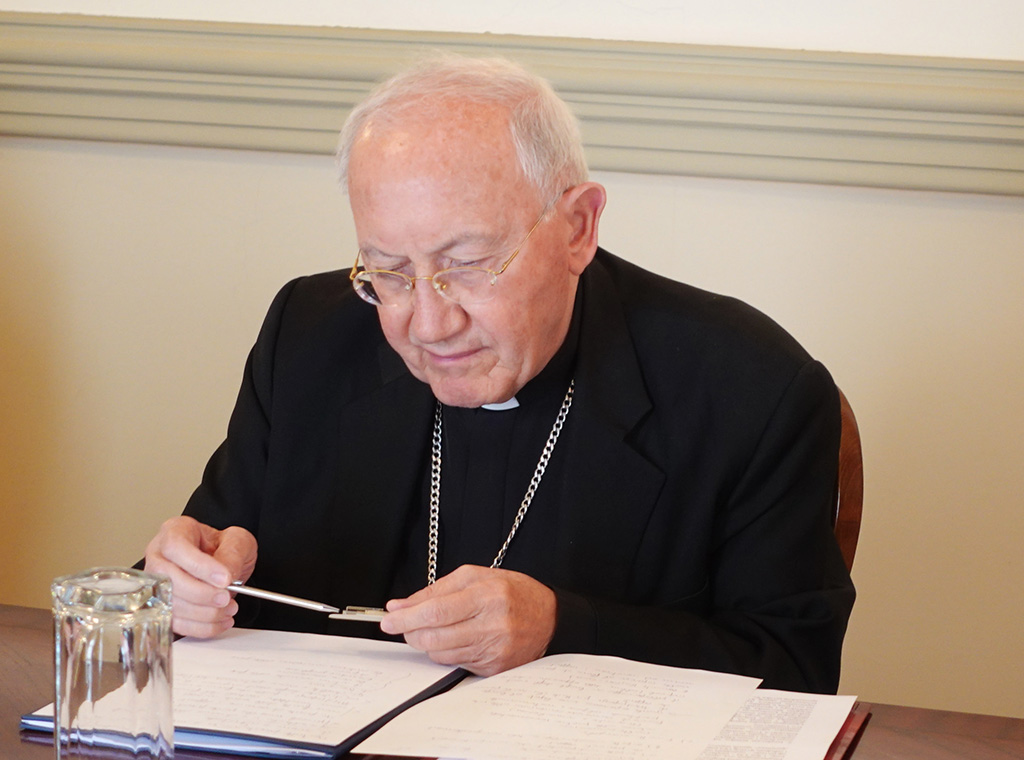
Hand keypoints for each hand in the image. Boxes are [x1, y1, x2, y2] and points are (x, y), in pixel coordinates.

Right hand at [144, 516, 256, 637]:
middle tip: (226, 598)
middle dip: (201, 594)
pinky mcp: (161, 607)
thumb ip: (232, 553)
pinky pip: (175, 623)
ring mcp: (155, 583)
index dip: (198, 565)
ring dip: (203, 613)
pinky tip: (221, 621)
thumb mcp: (237, 540)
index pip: (176, 547)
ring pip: (169, 604)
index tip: (224, 578)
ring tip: (229, 609)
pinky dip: (201, 627)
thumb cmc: (223, 547)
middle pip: (167, 579)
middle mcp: (158, 556)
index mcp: (174, 531)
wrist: (222, 563)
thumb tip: (225, 575)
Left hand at [381, 564, 555, 675]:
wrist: (550, 618)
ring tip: (431, 628)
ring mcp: (493, 650)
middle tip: (403, 624)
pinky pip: (455, 664)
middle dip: (410, 632)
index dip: (406, 618)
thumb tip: (400, 605)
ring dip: (426, 642)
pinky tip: (455, 638)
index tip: (388, 619)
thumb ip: (436, 590)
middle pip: (434, 637)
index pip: (435, 612)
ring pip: (440, 654)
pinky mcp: (494, 668)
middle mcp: (491, 625)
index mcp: (486, 596)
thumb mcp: (476, 577)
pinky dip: (446, 652)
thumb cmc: (512, 592)